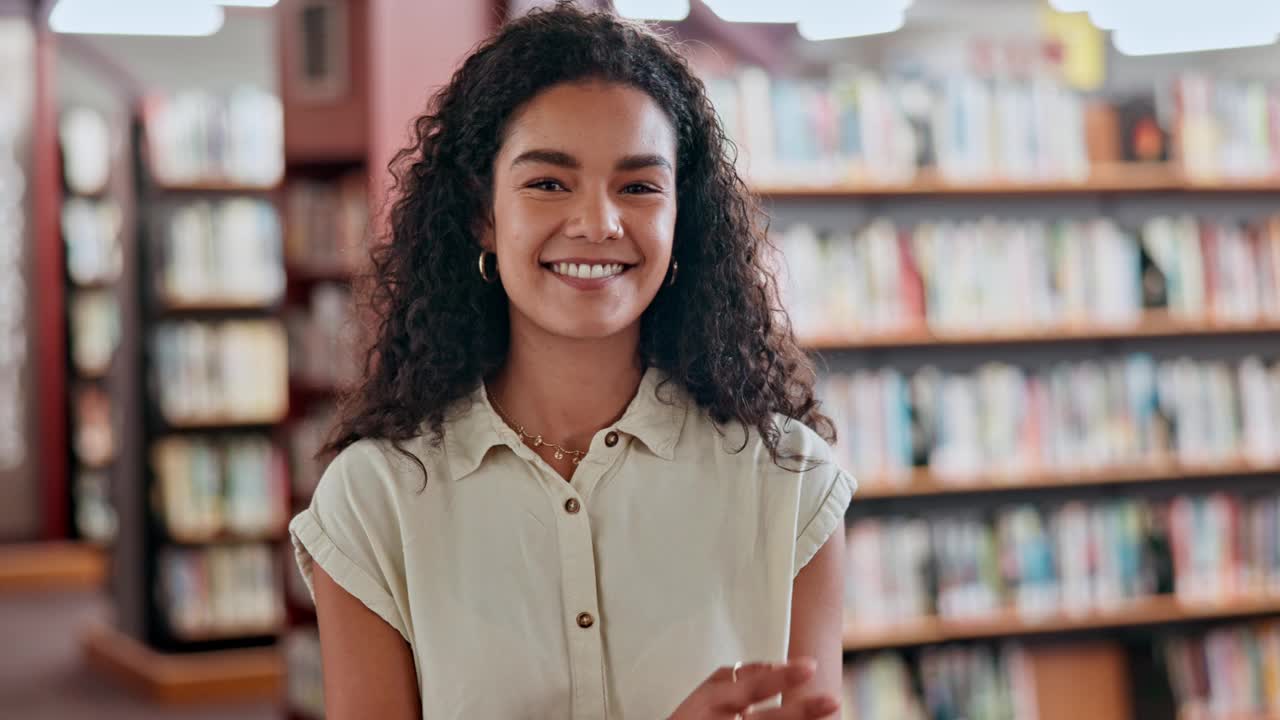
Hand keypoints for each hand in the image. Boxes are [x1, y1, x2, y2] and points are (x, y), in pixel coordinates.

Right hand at [667, 658, 839, 718]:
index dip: (781, 676)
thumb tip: (768, 666)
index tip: (808, 667)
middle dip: (802, 710)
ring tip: (829, 710)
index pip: (750, 686)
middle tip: (830, 699)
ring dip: (800, 719)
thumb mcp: (704, 695)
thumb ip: (732, 678)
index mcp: (713, 703)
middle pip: (768, 719)